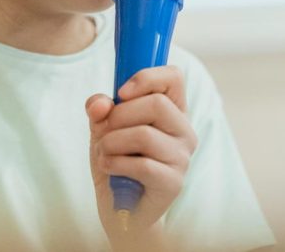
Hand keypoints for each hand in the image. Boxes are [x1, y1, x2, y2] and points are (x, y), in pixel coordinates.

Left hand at [85, 65, 197, 249]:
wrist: (120, 209)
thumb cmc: (116, 161)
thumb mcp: (103, 128)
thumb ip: (100, 109)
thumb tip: (100, 104)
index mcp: (172, 110)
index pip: (173, 77)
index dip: (146, 77)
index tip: (120, 92)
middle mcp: (184, 131)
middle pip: (157, 104)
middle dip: (119, 116)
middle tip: (105, 131)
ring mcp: (182, 158)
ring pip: (144, 135)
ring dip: (111, 142)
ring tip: (104, 152)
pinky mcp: (174, 183)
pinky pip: (142, 165)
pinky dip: (115, 163)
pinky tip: (108, 168)